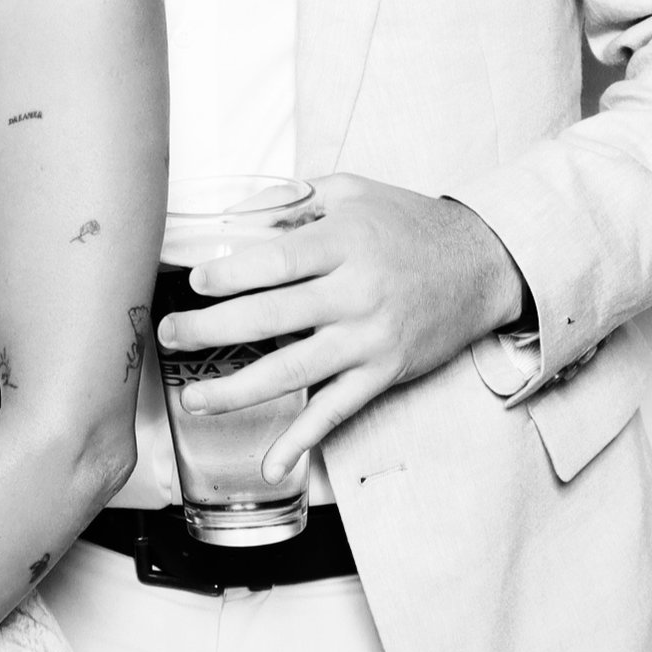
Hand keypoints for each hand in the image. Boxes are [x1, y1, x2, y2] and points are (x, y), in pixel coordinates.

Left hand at [155, 174, 527, 479]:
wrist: (482, 263)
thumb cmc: (409, 222)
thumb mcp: (352, 189)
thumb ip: (294, 200)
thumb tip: (233, 214)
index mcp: (345, 242)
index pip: (276, 261)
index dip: (230, 275)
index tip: (194, 282)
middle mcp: (356, 293)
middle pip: (272, 316)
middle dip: (211, 329)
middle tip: (170, 335)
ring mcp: (370, 338)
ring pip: (294, 370)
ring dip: (239, 390)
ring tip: (196, 397)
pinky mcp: (385, 372)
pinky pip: (338, 410)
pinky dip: (304, 440)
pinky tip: (273, 462)